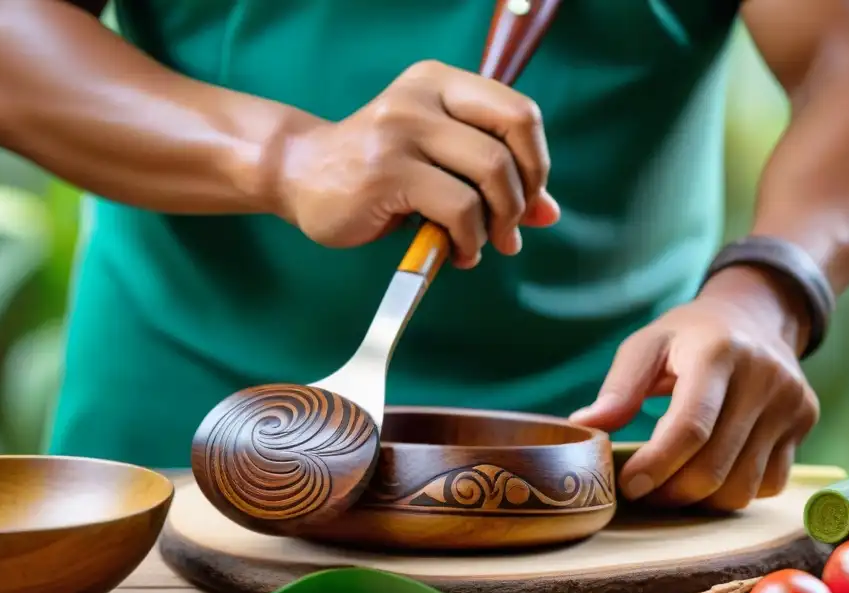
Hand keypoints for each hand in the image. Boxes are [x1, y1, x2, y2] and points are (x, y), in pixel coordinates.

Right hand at [271, 60, 560, 267]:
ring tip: (480, 245)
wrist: (300, 176)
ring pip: (489, 175)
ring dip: (497, 224)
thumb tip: (549, 213)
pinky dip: (469, 240)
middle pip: (510, 145)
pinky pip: (458, 209)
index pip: (519, 114)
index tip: (527, 200)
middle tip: (510, 231)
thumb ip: (494, 178)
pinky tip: (457, 252)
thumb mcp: (440, 162)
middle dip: (521, 199)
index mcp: (442, 83)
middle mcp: (423, 97)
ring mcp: (402, 131)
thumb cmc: (378, 172)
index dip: (537, 164)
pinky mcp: (387, 172)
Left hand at [570, 266, 820, 509]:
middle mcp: (764, 377)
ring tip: (673, 485)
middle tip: (644, 491)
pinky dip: (735, 492)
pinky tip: (711, 473)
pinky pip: (769, 484)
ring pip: (743, 486)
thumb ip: (618, 387)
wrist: (756, 316)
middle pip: (715, 466)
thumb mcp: (647, 344)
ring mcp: (792, 402)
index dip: (657, 465)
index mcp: (718, 352)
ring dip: (701, 500)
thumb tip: (586, 426)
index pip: (691, 427)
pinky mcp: (806, 423)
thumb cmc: (689, 335)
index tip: (628, 485)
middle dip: (671, 491)